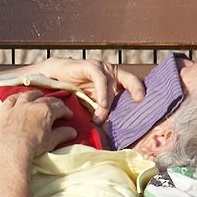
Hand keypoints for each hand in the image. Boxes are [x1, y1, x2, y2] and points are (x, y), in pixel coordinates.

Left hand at [0, 91, 75, 156]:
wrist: (13, 149)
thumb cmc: (34, 145)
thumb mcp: (52, 141)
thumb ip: (63, 134)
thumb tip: (73, 132)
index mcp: (46, 111)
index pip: (60, 108)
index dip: (66, 111)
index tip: (69, 115)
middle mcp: (33, 105)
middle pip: (46, 100)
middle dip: (54, 103)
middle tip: (58, 106)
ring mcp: (18, 106)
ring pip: (28, 95)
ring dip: (35, 94)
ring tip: (39, 95)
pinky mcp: (6, 111)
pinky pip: (11, 100)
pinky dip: (16, 97)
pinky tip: (18, 98)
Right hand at [22, 57, 144, 123]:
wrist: (53, 80)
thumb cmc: (74, 92)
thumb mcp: (91, 103)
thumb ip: (102, 111)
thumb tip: (113, 131)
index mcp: (115, 79)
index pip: (133, 82)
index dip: (140, 89)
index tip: (143, 101)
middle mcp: (111, 71)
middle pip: (126, 83)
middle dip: (128, 98)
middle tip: (130, 113)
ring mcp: (101, 67)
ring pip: (111, 84)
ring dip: (106, 103)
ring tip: (98, 118)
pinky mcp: (90, 65)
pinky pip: (100, 78)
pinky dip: (102, 91)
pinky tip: (100, 103)